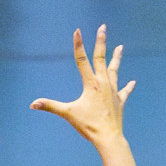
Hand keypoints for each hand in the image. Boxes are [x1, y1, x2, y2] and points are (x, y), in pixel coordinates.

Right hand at [31, 25, 134, 146]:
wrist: (109, 137)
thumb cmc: (88, 126)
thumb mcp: (68, 114)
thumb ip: (50, 106)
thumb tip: (33, 104)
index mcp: (91, 84)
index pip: (82, 60)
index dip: (79, 45)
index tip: (77, 31)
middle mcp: (103, 83)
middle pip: (101, 58)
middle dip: (101, 42)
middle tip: (103, 27)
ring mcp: (113, 91)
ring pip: (114, 70)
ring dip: (116, 58)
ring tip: (120, 47)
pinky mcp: (120, 101)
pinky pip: (124, 91)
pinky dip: (127, 87)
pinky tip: (132, 82)